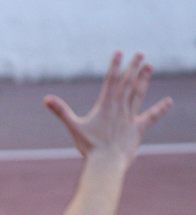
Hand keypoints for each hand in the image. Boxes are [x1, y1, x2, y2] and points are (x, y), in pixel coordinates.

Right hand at [45, 51, 171, 162]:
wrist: (107, 162)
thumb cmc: (90, 146)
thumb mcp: (73, 126)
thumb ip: (61, 111)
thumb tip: (46, 99)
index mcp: (106, 105)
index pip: (112, 80)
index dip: (116, 65)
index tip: (120, 52)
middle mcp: (120, 108)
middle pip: (128, 83)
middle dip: (134, 67)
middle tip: (140, 53)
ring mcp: (131, 117)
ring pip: (138, 94)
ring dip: (144, 79)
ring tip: (149, 66)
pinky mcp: (138, 129)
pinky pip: (152, 116)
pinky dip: (161, 109)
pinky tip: (168, 101)